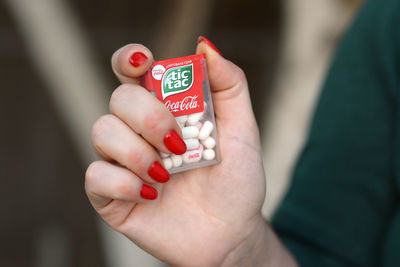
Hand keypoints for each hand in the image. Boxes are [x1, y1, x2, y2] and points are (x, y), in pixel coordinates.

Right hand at [85, 38, 267, 265]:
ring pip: (100, 131)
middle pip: (119, 98)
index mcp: (165, 110)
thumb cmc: (236, 182)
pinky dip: (124, 184)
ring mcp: (122, 162)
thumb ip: (229, 86)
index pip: (133, 72)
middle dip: (149, 117)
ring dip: (137, 153)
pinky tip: (151, 196)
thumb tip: (203, 46)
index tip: (142, 62)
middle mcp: (139, 131)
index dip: (129, 59)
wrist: (230, 234)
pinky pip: (95, 175)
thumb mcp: (243, 131)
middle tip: (177, 144)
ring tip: (167, 175)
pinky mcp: (110, 194)